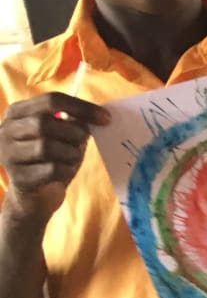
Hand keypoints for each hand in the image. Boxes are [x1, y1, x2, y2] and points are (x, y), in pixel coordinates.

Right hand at [0, 94, 109, 221]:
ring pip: (46, 146)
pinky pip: (52, 169)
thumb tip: (99, 116)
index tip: (106, 118)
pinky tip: (64, 172)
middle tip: (84, 141)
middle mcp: (5, 131)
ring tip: (71, 158)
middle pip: (44, 122)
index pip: (50, 100)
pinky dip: (67, 170)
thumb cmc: (52, 160)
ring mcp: (8, 155)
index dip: (81, 107)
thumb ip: (76, 122)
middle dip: (74, 132)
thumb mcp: (64, 136)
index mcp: (17, 113)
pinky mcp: (18, 178)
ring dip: (70, 153)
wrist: (35, 198)